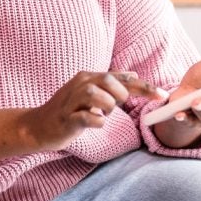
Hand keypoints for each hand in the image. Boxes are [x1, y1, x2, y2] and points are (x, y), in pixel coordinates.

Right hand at [26, 71, 164, 150]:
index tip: (162, 95)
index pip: (121, 78)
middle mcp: (80, 84)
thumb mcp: (90, 93)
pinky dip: (96, 121)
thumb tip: (133, 74)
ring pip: (96, 96)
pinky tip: (95, 123)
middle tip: (117, 106)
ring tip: (102, 114)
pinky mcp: (66, 119)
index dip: (144, 86)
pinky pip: (86, 117)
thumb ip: (111, 84)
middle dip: (120, 94)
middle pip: (108, 80)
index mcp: (88, 77)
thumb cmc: (68, 110)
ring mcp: (71, 102)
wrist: (38, 126)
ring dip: (107, 107)